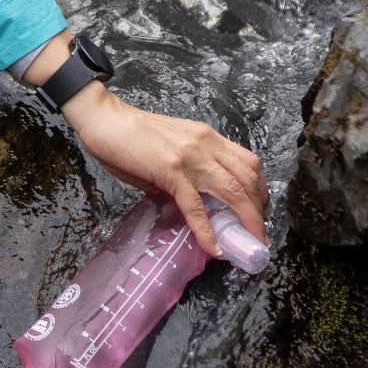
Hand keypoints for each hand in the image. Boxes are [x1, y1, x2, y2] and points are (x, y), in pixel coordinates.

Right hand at [60, 82, 268, 258]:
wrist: (106, 119)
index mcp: (208, 137)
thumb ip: (188, 171)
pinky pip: (196, 205)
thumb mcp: (172, 148)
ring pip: (233, 190)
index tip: (260, 211)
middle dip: (259, 210)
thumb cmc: (132, 135)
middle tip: (259, 235)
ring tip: (249, 244)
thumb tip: (195, 203)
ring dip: (247, 220)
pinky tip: (214, 248)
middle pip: (249, 178)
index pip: (249, 162)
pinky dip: (208, 230)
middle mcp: (207, 144)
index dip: (261, 189)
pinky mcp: (171, 171)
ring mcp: (191, 157)